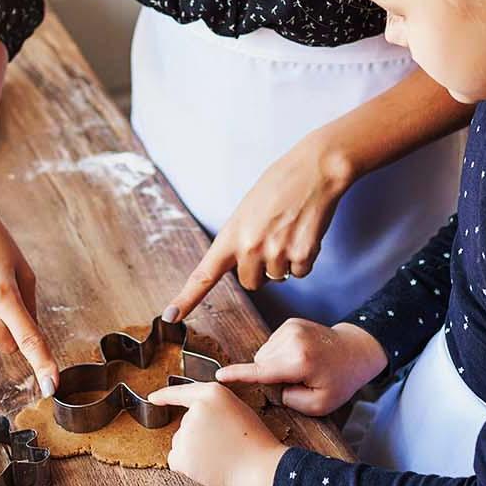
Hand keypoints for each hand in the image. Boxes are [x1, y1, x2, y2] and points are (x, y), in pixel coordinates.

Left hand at [143, 382, 285, 485]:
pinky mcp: (181, 456)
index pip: (181, 392)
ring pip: (182, 442)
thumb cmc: (255, 441)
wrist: (260, 469)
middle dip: (199, 435)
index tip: (153, 398)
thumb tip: (193, 418)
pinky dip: (187, 465)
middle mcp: (195, 410)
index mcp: (211, 393)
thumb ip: (212, 406)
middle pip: (185, 423)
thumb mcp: (237, 409)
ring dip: (194, 450)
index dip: (165, 395)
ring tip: (220, 455)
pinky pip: (176, 459)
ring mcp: (186, 433)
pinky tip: (208, 466)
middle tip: (224, 443)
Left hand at [164, 136, 354, 320]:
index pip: (204, 274)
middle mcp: (251, 248)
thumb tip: (244, 262)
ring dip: (284, 261)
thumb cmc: (280, 184)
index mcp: (231, 235)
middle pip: (250, 283)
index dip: (187, 298)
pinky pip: (300, 272)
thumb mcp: (246, 209)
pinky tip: (304, 233)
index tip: (171, 315)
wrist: (314, 170)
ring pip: (277, 278)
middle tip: (271, 238)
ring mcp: (277, 253)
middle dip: (260, 269)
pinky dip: (304, 259)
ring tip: (289, 230)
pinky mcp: (303, 255)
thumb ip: (240, 238)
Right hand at [215, 319, 386, 415]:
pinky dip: (280, 353)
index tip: (219, 376)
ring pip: (264, 353)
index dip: (238, 375)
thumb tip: (272, 387)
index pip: (261, 371)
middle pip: (260, 363)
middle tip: (298, 380)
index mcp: (299, 361)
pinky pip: (272, 344)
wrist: (355, 351)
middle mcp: (292, 340)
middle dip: (271, 375)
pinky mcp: (290, 322)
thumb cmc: (340, 380)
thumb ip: (290, 400)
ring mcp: (291, 328)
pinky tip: (299, 356)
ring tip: (301, 367)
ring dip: (275, 364)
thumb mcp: (320, 404)